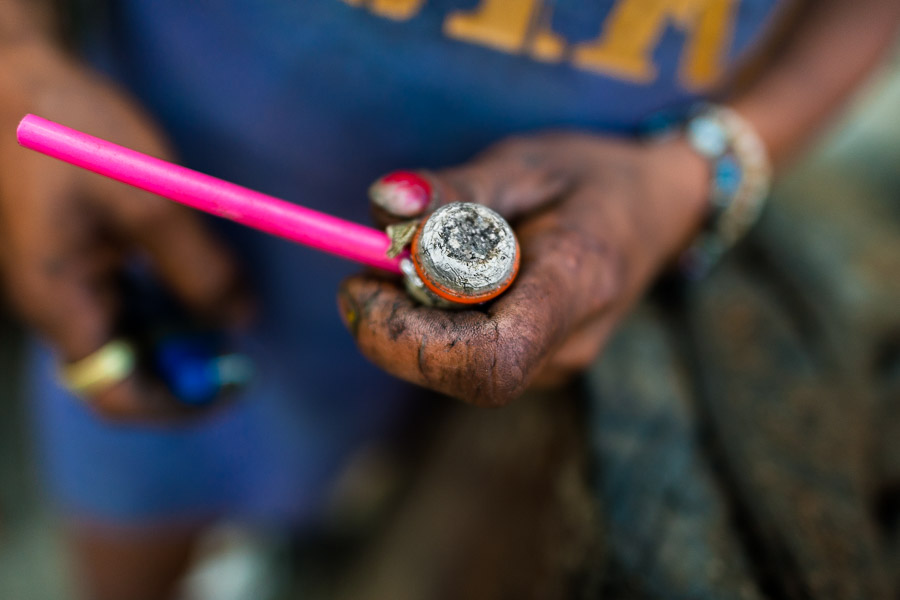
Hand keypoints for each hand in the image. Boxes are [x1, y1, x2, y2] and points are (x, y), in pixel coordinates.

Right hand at [0, 39, 249, 419]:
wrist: (17, 76)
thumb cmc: (73, 131)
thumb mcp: (150, 200)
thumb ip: (199, 269)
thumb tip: (241, 321)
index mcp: (61, 303)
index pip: (114, 395)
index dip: (176, 406)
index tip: (232, 387)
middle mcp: (59, 305)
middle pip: (125, 371)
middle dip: (185, 370)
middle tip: (241, 349)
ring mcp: (66, 282)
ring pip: (130, 337)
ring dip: (180, 337)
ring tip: (230, 313)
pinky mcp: (78, 257)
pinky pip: (126, 301)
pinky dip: (167, 304)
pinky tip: (202, 283)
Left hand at [339, 133, 708, 405]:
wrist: (659, 208)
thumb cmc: (593, 178)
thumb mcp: (524, 162)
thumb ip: (455, 189)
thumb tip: (384, 205)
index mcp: (577, 286)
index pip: (487, 359)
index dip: (408, 338)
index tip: (360, 284)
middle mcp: (569, 345)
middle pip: (458, 369)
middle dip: (395, 320)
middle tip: (373, 258)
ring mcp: (556, 363)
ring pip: (455, 368)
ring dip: (411, 317)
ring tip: (420, 252)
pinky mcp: (537, 364)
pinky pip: (466, 357)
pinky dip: (433, 319)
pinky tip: (445, 275)